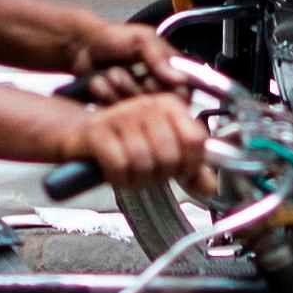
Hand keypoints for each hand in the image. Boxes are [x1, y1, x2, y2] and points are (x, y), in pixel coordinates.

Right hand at [57, 89, 218, 194]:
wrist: (80, 135)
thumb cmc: (123, 142)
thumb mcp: (161, 153)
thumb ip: (189, 169)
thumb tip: (211, 186)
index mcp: (169, 105)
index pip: (196, 140)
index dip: (190, 164)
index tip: (180, 169)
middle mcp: (146, 105)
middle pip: (170, 156)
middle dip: (161, 175)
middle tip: (150, 172)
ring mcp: (120, 116)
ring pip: (144, 163)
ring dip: (138, 179)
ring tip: (132, 173)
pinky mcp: (97, 132)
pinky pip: (119, 166)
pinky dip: (119, 178)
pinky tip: (116, 173)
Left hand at [62, 7, 186, 102]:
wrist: (83, 45)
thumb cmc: (115, 38)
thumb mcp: (141, 39)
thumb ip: (160, 57)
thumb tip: (180, 79)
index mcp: (170, 72)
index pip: (183, 95)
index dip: (166, 91)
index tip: (149, 78)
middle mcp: (156, 90)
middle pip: (157, 106)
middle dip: (136, 88)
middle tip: (121, 71)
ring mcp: (136, 102)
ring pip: (136, 111)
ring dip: (119, 89)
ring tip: (110, 73)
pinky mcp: (118, 111)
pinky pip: (117, 115)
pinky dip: (105, 96)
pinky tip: (99, 82)